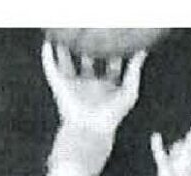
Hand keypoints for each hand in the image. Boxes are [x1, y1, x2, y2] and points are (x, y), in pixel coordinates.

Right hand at [42, 41, 145, 171]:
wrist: (90, 128)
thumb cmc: (111, 116)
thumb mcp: (129, 92)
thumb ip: (135, 71)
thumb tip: (142, 52)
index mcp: (106, 88)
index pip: (110, 66)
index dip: (113, 52)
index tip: (115, 39)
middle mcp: (90, 86)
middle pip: (89, 61)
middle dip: (90, 47)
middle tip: (92, 32)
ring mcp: (74, 86)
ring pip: (68, 63)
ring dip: (65, 49)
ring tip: (65, 35)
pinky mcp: (60, 87)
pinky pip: (51, 68)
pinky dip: (48, 56)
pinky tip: (47, 44)